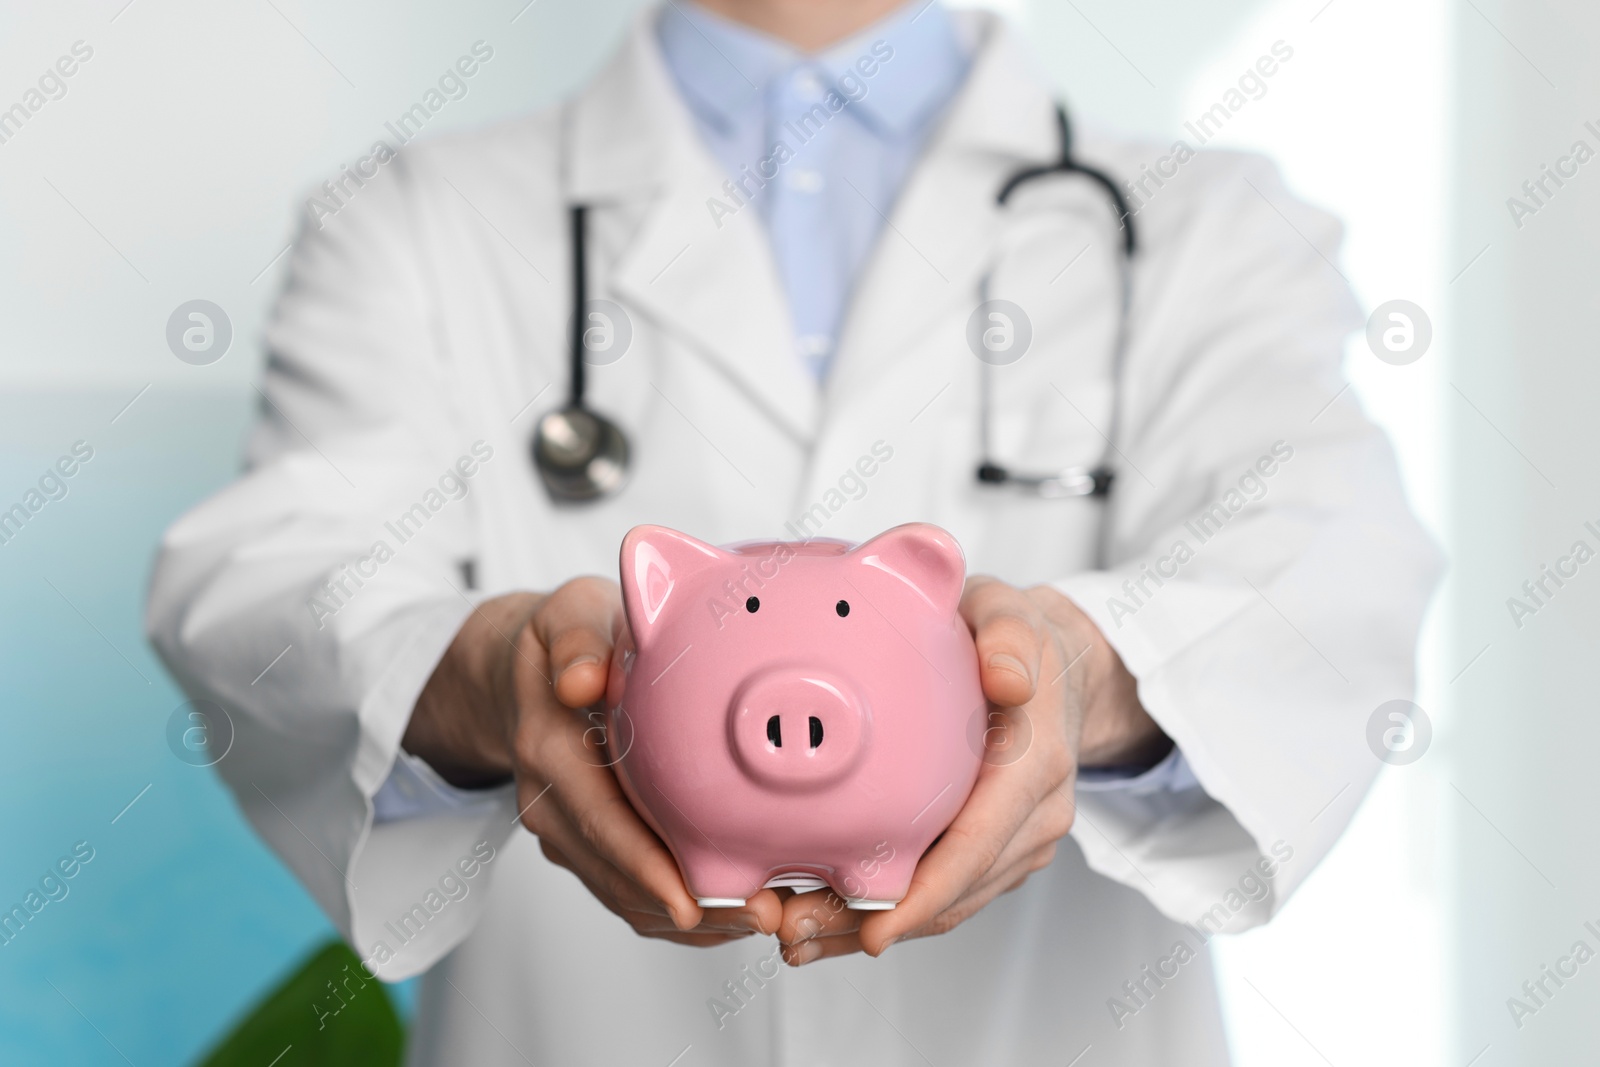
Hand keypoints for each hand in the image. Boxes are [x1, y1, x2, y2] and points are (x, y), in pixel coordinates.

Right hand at [404, 579, 783, 945]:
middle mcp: (552, 804)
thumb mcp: (566, 616)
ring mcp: (569, 831)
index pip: (600, 822)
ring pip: (628, 896)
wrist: (519, 671)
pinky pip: (632, 891)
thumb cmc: (560, 638)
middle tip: (762, 915)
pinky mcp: (589, 844)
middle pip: (620, 875)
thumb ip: (576, 642)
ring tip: (765, 919)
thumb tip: (579, 681)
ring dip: (695, 919)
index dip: (645, 867)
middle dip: (689, 906)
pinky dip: (682, 910)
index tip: (691, 901)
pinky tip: (735, 912)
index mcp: (550, 752)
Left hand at [774, 578, 1169, 964]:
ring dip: (870, 927)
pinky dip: (889, 910)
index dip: (926, 895)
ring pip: (946, 904)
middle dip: (875, 923)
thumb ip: (1009, 638)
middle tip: (793, 934)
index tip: (874, 932)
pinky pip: (945, 892)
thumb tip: (1007, 678)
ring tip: (795, 936)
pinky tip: (827, 916)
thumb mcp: (1011, 614)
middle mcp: (1036, 817)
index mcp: (1036, 766)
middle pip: (953, 892)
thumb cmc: (1020, 636)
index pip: (978, 845)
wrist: (1060, 664)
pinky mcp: (997, 850)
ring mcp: (1019, 840)